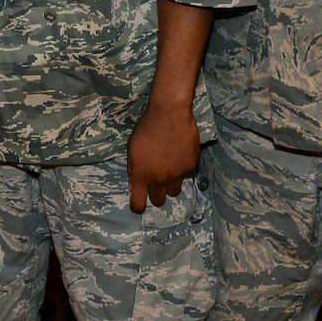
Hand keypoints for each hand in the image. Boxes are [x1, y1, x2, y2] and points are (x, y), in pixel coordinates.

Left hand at [126, 99, 199, 213]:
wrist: (170, 113)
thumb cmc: (146, 128)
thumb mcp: (132, 149)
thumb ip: (134, 169)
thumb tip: (135, 185)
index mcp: (141, 175)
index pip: (138, 204)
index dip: (137, 207)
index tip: (138, 204)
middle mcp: (159, 179)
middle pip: (158, 201)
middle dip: (155, 196)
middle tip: (155, 185)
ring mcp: (176, 175)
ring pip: (174, 192)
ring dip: (170, 185)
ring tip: (168, 171)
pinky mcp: (190, 167)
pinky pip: (185, 177)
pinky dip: (181, 171)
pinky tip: (178, 157)